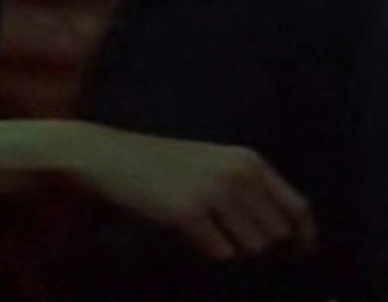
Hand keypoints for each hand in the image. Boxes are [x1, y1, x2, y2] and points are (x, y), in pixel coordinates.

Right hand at [67, 124, 317, 260]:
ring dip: (230, 246)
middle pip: (275, 235)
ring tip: (202, 227)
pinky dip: (206, 249)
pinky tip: (184, 229)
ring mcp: (213, 192)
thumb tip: (285, 237)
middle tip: (223, 233)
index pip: (298, 207)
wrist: (106, 155)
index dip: (303, 236)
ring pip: (251, 247)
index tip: (299, 254)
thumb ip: (246, 189)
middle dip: (254, 242)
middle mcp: (237, 174)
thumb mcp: (210, 163)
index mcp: (247, 160)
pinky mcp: (187, 212)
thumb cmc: (157, 163)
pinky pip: (220, 252)